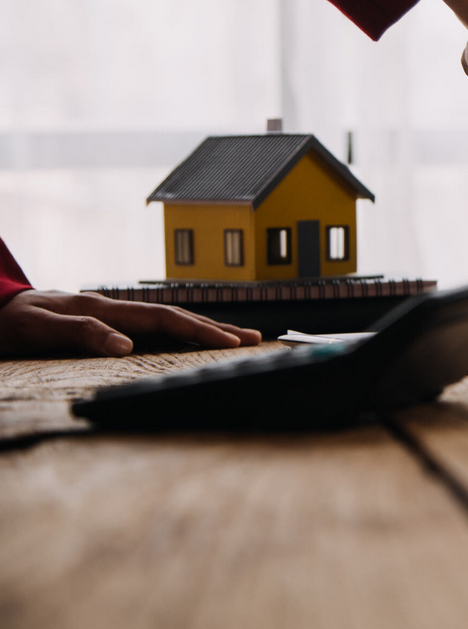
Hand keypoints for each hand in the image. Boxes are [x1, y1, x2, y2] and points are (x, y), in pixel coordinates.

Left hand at [0, 290, 261, 357]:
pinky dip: (181, 333)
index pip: (163, 319)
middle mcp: (115, 308)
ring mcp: (114, 315)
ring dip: (205, 329)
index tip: (229, 344)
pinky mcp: (109, 325)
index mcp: (104, 308)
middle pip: (176, 317)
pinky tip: (195, 339)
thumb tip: (127, 347)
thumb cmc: (11, 323)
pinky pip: (153, 329)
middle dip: (216, 329)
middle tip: (253, 340)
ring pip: (168, 321)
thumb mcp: (37, 329)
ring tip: (238, 338)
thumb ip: (82, 333)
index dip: (199, 330)